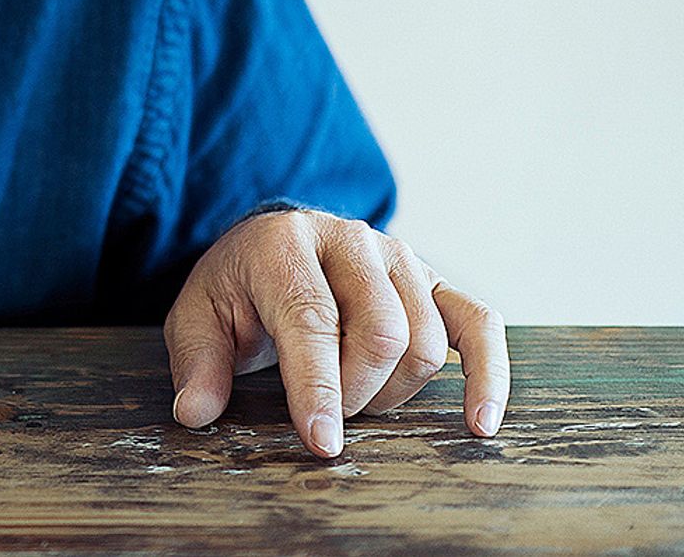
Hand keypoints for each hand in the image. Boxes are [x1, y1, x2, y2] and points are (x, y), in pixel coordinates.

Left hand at [162, 208, 507, 459]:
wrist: (271, 246)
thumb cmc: (237, 290)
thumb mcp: (198, 317)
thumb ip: (198, 363)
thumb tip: (195, 412)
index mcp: (284, 245)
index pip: (311, 318)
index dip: (319, 385)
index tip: (322, 442)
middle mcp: (349, 241)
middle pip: (381, 333)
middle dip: (355, 393)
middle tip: (327, 413)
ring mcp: (399, 256)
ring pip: (425, 341)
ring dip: (394, 391)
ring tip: (356, 397)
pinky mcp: (433, 280)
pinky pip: (479, 325)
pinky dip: (487, 375)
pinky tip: (477, 423)